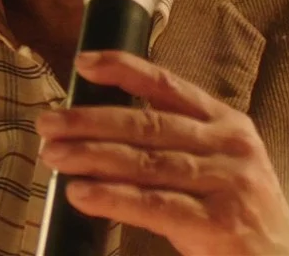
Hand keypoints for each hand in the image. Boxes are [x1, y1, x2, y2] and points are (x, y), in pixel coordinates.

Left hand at [36, 51, 288, 255]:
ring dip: (93, 156)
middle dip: (91, 121)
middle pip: (148, 125)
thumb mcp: (218, 163)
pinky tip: (82, 194)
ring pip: (147, 163)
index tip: (84, 63)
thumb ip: (175, 141)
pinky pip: (155, 206)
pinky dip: (114, 198)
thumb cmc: (240, 212)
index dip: (125, 70)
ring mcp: (228, 184)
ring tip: (54, 155)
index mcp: (226, 125)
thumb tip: (103, 126)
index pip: (169, 86)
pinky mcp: (220, 224)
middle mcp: (229, 147)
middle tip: (49, 122)